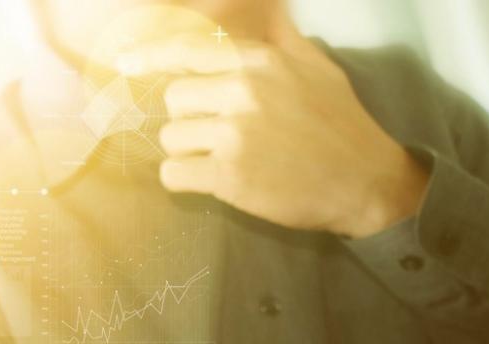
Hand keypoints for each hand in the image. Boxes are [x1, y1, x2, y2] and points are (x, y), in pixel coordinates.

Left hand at [118, 25, 427, 238]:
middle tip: (218, 134)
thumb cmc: (341, 124)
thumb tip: (270, 9)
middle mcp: (244, 92)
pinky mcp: (229, 178)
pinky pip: (174, 174)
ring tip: (221, 159)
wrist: (365, 181)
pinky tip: (208, 181)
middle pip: (174, 98)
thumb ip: (282, 40)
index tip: (124, 63)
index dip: (150, 56)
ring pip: (171, 137)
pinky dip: (183, 180)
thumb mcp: (317, 67)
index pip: (188, 50)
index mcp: (260, 62)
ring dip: (187, 151)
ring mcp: (235, 135)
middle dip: (189, 117)